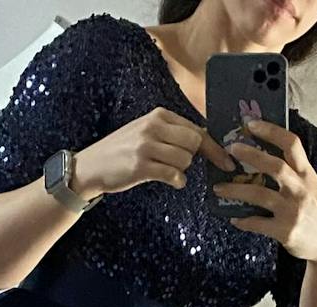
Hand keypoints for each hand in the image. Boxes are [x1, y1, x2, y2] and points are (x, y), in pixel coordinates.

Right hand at [73, 107, 234, 197]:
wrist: (90, 166)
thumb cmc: (121, 152)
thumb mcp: (145, 133)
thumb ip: (171, 133)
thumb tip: (203, 140)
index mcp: (159, 116)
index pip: (195, 128)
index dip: (213, 147)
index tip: (226, 160)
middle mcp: (153, 127)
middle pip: (194, 143)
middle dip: (193, 158)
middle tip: (180, 165)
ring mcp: (146, 146)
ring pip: (184, 159)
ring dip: (181, 170)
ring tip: (166, 171)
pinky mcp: (140, 166)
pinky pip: (172, 174)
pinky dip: (177, 180)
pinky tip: (172, 181)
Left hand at [215, 120, 316, 265]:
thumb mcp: (312, 188)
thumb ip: (294, 176)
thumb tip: (264, 162)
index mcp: (307, 175)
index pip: (292, 144)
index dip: (272, 131)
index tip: (252, 124)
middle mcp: (301, 189)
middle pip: (275, 166)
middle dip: (251, 155)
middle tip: (230, 149)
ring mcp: (293, 210)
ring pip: (260, 195)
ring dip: (236, 190)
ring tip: (218, 188)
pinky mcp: (285, 231)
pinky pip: (257, 223)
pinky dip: (243, 220)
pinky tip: (233, 218)